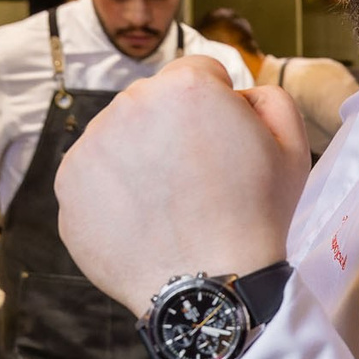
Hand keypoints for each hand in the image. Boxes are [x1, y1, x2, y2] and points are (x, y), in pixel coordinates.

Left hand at [57, 54, 307, 314]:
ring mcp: (91, 145)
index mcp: (185, 87)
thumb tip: (236, 92)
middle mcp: (130, 104)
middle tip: (197, 180)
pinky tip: (143, 221)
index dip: (217, 106)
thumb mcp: (291, 147)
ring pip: (120, 137)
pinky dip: (114, 193)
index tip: (222, 144)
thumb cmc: (255, 218)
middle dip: (174, 129)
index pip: (198, 71)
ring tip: (169, 206)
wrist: (209, 286)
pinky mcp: (67, 184)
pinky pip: (94, 175)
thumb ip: (267, 96)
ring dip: (140, 158)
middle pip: (154, 102)